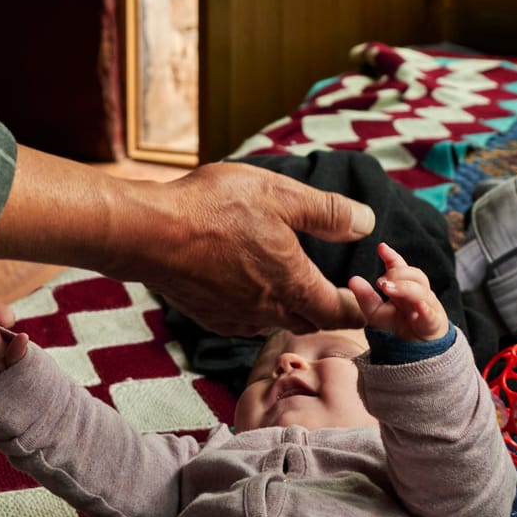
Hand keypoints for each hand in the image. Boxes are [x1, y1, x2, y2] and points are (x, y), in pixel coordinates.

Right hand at [133, 162, 374, 335]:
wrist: (148, 233)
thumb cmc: (212, 208)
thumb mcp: (279, 195)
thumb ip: (327, 211)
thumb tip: (366, 223)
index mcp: (292, 284)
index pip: (340, 311)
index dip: (359, 306)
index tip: (368, 296)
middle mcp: (266, 310)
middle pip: (310, 321)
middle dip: (328, 308)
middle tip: (337, 290)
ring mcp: (235, 316)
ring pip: (276, 321)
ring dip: (292, 308)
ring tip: (296, 286)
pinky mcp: (209, 315)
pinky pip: (246, 321)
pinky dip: (259, 308)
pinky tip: (252, 286)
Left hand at [347, 243, 449, 342]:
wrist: (415, 351)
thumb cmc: (396, 326)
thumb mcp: (376, 312)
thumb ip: (365, 297)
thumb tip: (353, 279)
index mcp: (405, 287)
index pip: (401, 267)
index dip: (393, 257)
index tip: (381, 247)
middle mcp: (418, 294)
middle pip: (415, 276)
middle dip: (398, 274)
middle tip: (381, 281)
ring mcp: (428, 308)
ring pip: (422, 292)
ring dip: (406, 288)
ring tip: (388, 288)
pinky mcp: (433, 325)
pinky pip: (432, 316)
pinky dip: (426, 310)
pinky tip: (419, 306)